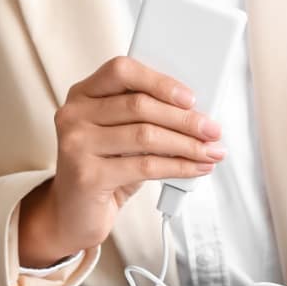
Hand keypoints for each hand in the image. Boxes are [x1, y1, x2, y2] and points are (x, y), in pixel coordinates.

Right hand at [18, 56, 225, 267]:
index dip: (160, 81)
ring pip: (146, 135)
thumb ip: (146, 117)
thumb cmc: (104, 169)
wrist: (74, 214)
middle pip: (139, 105)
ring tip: (210, 151)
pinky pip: (145, 166)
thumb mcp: (121, 135)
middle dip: (185, 119)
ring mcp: (77, 145)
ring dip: (187, 144)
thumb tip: (197, 115)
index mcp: (83, 94)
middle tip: (212, 129)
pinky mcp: (87, 176)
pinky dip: (178, 167)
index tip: (191, 98)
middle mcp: (74, 115)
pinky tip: (195, 168)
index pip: (122, 71)